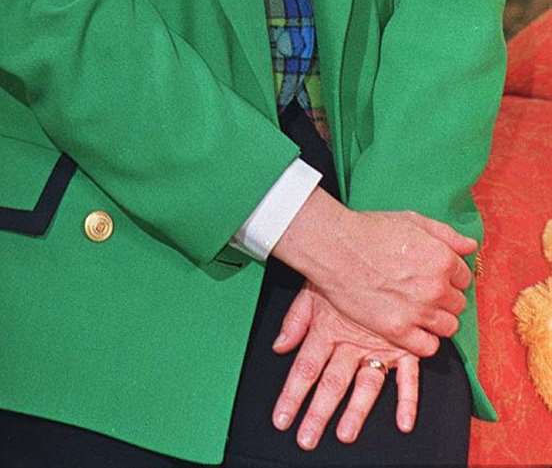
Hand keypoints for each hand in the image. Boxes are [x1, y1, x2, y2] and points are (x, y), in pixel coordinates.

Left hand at [271, 282, 419, 450]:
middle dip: (317, 414)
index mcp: (327, 329)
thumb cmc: (341, 267)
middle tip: (306, 440)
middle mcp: (351, 341)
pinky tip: (404, 422)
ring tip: (345, 435)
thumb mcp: (312, 287)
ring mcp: (378, 344)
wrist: (377, 245)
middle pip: (331, 384)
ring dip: (356, 412)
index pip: (304, 368)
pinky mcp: (404, 344)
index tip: (281, 420)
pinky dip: (408, 400)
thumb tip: (278, 346)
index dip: (292, 396)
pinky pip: (408, 377)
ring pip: (366, 386)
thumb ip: (296, 318)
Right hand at [272, 188, 475, 352]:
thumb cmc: (370, 230)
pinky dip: (424, 340)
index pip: (465, 278)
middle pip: (459, 304)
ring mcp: (418, 311)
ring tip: (418, 309)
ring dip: (438, 320)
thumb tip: (471, 246)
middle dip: (445, 298)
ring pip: (449, 327)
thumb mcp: (411, 220)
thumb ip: (446, 234)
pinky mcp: (398, 330)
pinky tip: (412, 327)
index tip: (435, 275)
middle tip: (424, 291)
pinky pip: (429, 347)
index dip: (451, 276)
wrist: (335, 247)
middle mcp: (435, 287)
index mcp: (442, 258)